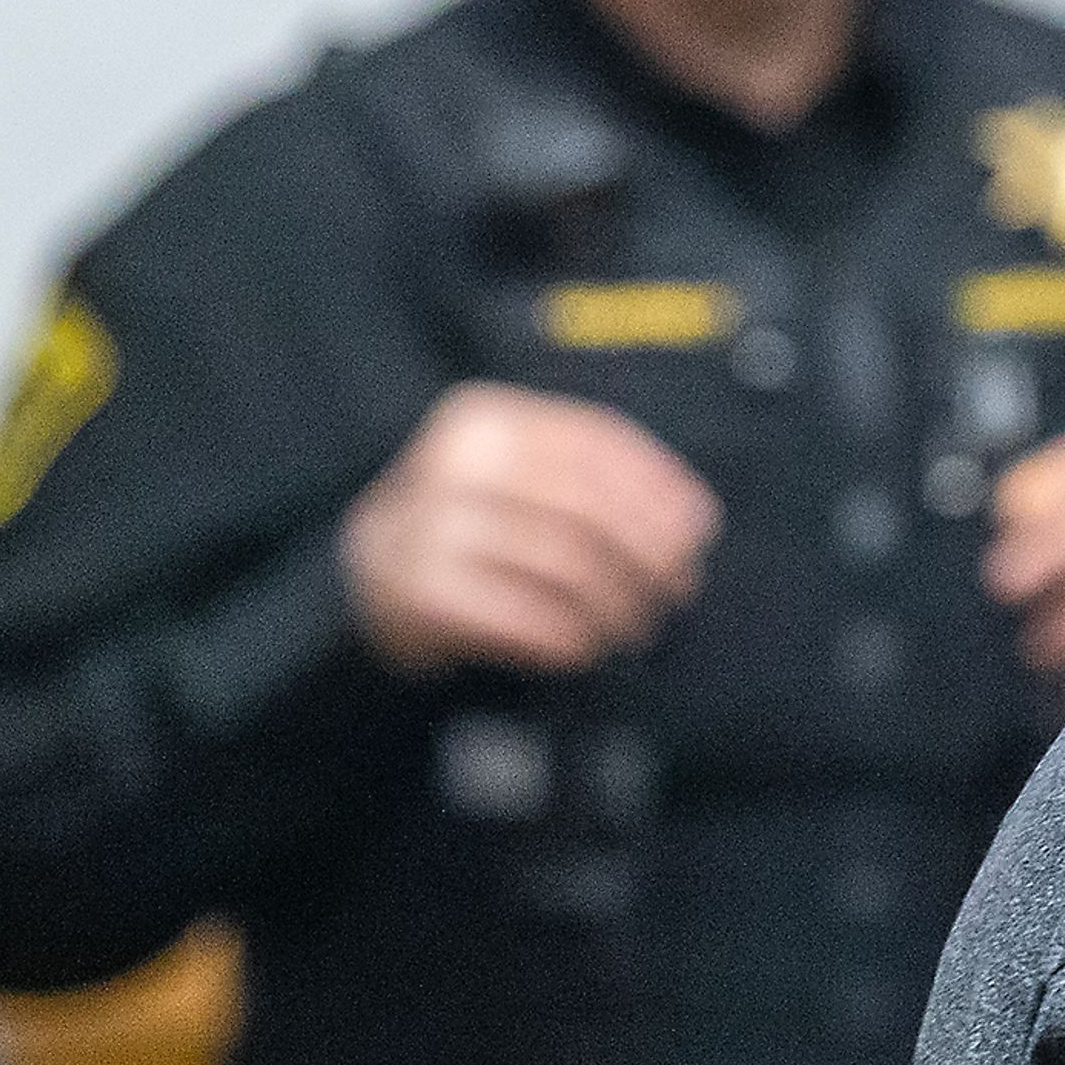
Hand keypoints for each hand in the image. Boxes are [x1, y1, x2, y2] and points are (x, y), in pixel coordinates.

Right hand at [342, 382, 721, 675]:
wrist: (367, 571)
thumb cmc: (466, 522)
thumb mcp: (514, 474)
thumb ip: (592, 479)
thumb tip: (689, 517)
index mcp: (486, 418)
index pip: (594, 443)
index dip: (658, 488)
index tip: (697, 531)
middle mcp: (456, 463)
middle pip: (586, 505)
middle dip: (647, 552)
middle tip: (677, 588)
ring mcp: (433, 526)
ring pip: (562, 563)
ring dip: (616, 603)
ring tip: (636, 625)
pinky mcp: (424, 590)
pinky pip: (523, 616)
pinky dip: (567, 635)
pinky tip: (584, 645)